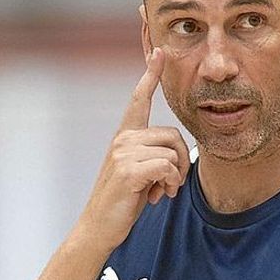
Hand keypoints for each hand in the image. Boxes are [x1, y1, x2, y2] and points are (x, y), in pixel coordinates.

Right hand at [78, 47, 189, 250]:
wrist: (99, 228)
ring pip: (173, 152)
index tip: (159, 52)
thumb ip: (154, 156)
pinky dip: (171, 184)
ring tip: (160, 191)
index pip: (138, 99)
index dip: (150, 74)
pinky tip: (157, 196)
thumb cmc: (123, 201)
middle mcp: (122, 139)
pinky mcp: (129, 170)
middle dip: (181, 161)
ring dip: (175, 177)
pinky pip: (168, 167)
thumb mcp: (140, 173)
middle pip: (173, 134)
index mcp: (125, 137)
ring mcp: (123, 153)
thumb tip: (179, 156)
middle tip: (169, 184)